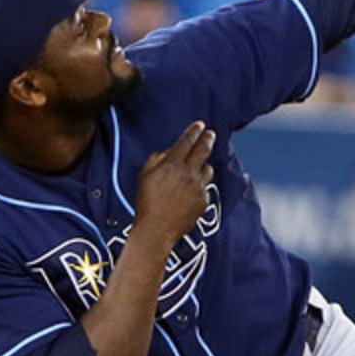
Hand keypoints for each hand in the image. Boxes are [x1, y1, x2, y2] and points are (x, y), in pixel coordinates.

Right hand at [135, 121, 215, 245]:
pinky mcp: (204, 200)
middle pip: (203, 150)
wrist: (156, 230)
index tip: (200, 125)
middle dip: (207, 139)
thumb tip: (168, 152)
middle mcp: (188, 174)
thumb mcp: (144, 176)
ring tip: (195, 169)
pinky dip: (199, 186)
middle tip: (210, 134)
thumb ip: (156, 159)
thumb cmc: (146, 203)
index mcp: (172, 165)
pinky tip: (188, 193)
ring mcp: (198, 187)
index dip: (194, 131)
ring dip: (202, 166)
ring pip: (207, 169)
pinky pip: (205, 187)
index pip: (186, 141)